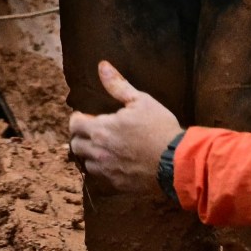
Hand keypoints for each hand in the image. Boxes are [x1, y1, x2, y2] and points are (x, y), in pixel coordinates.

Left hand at [67, 61, 184, 196]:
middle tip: (94, 131)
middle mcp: (99, 152)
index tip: (86, 116)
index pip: (74, 125)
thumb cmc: (159, 127)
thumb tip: (102, 66)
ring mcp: (108, 170)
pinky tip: (116, 162)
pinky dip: (104, 169)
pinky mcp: (118, 184)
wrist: (176, 162)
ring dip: (91, 155)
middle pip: (76, 146)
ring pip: (87, 163)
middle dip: (81, 137)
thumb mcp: (141, 100)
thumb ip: (118, 85)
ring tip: (104, 147)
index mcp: (101, 129)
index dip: (77, 119)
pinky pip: (102, 177)